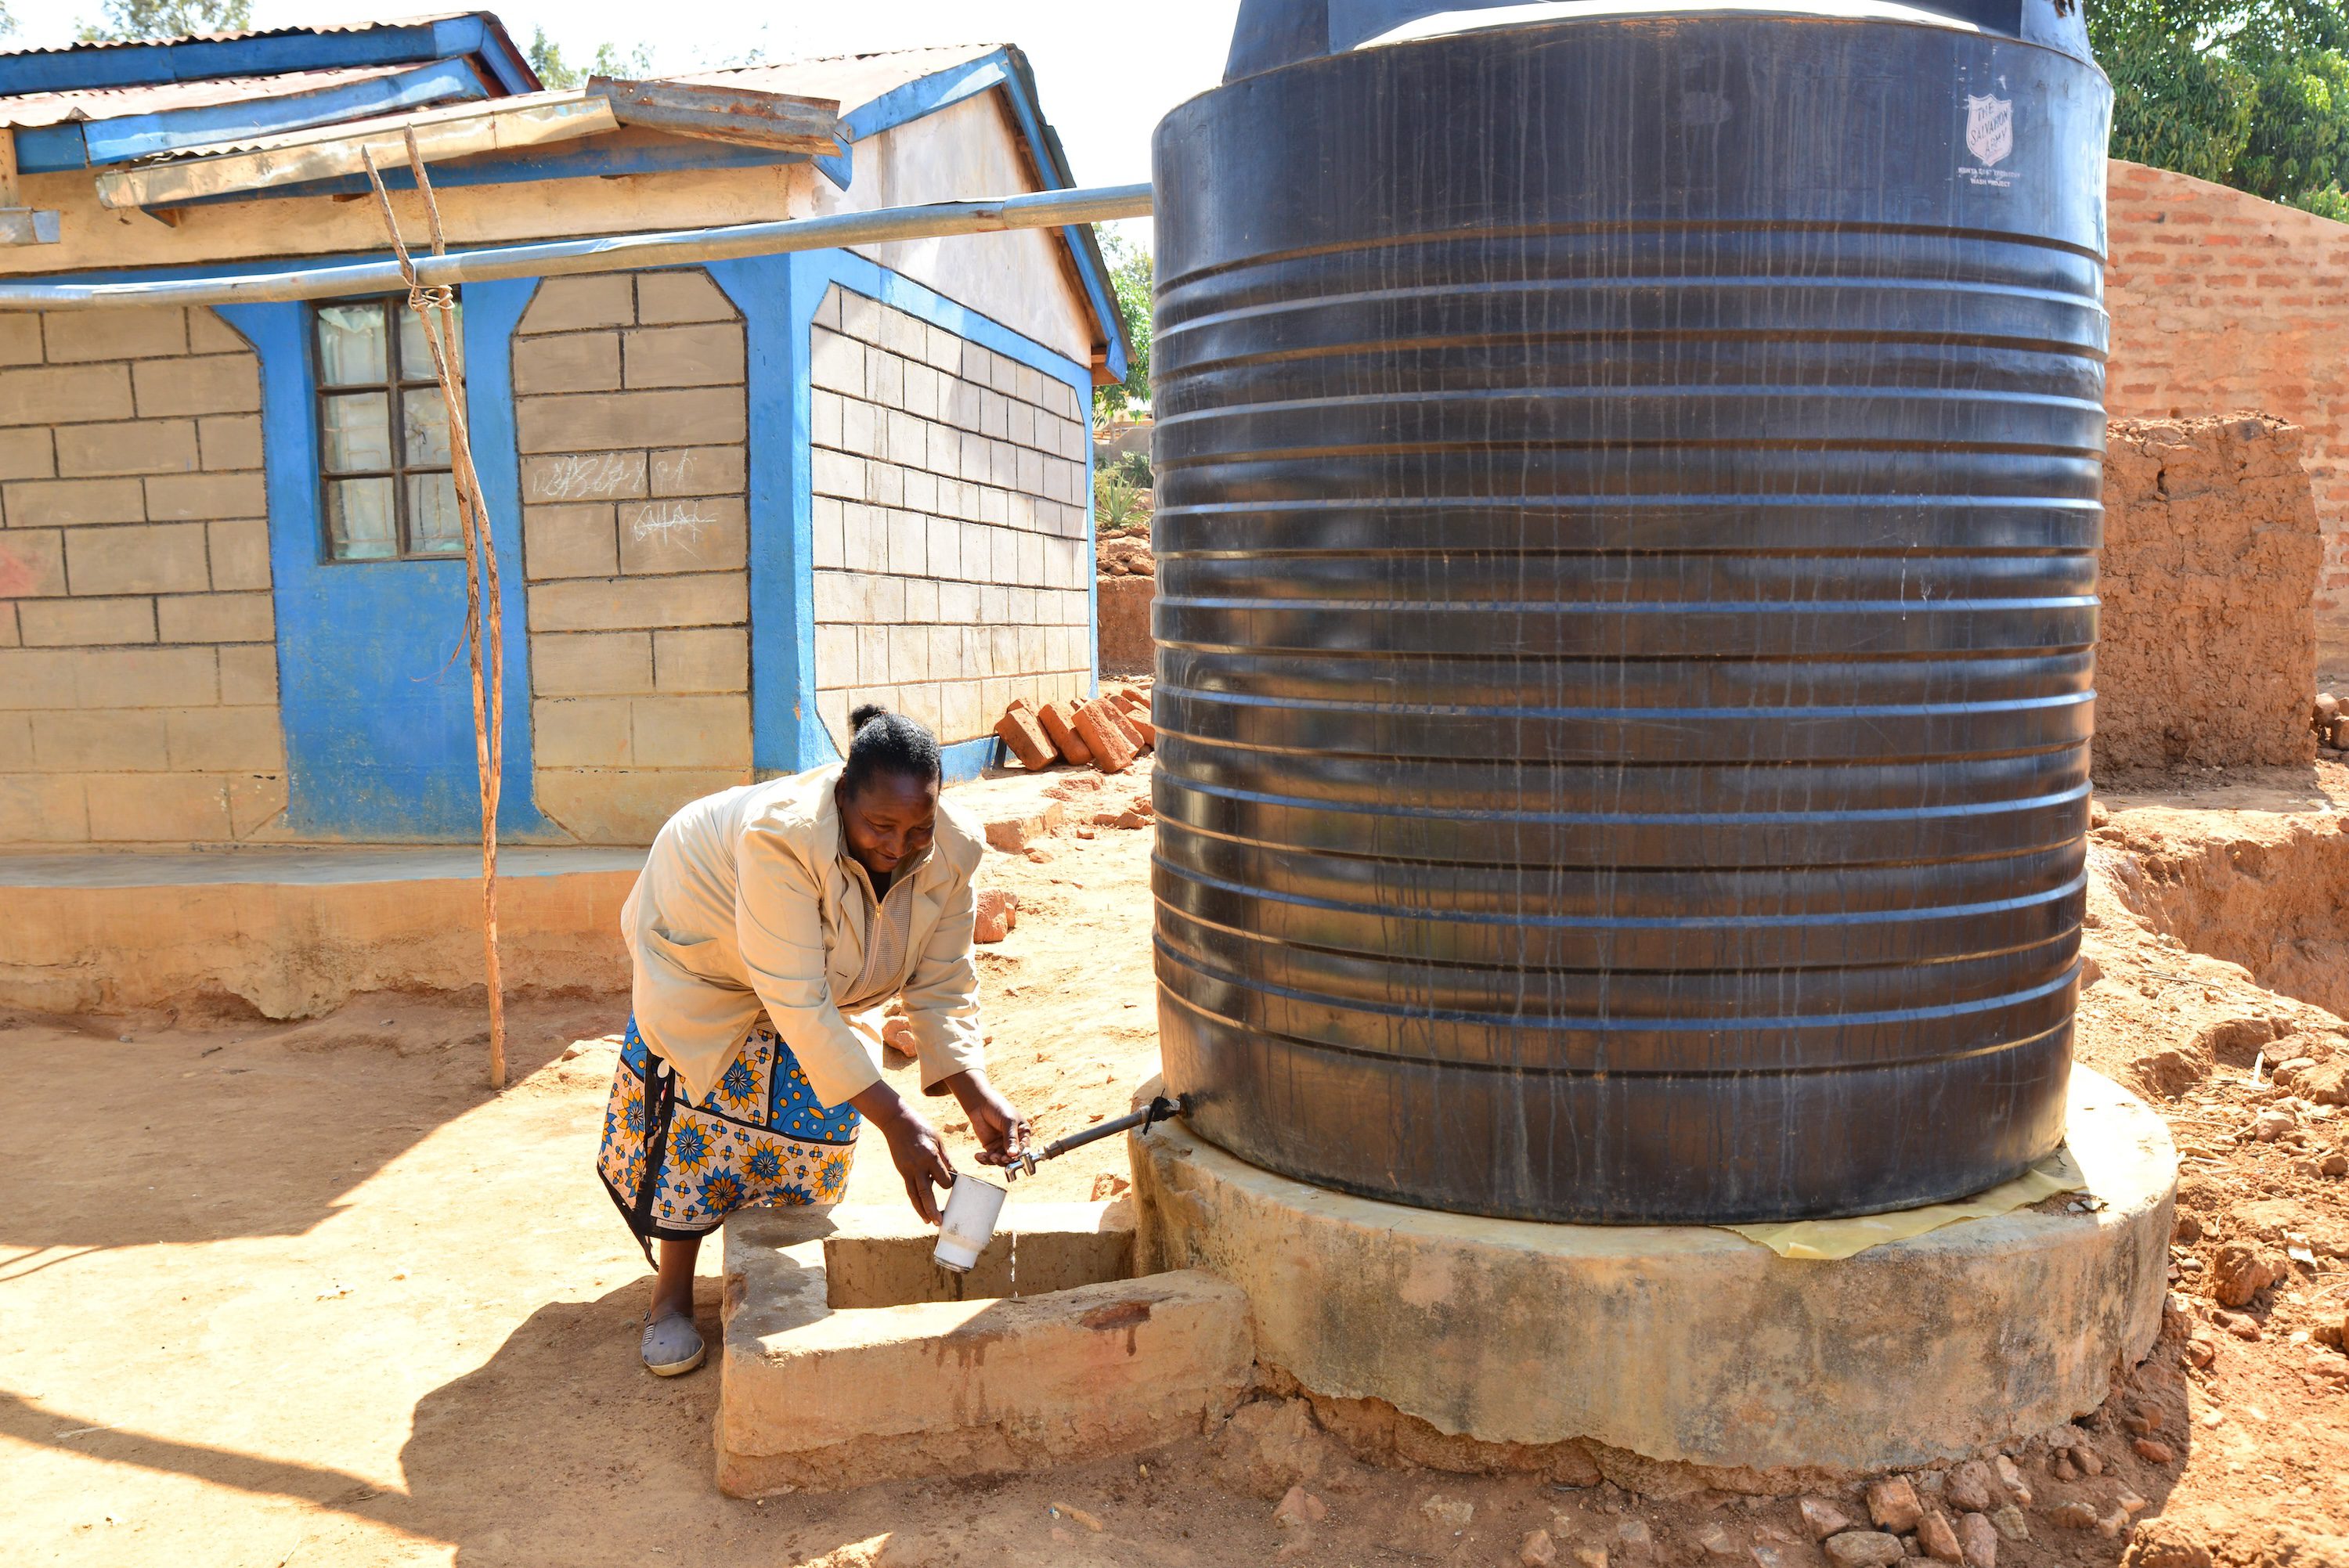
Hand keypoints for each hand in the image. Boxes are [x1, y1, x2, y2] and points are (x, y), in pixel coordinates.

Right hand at [850, 1081, 954, 1223]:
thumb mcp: (937, 1139)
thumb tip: (955, 1174)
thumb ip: (945, 1158)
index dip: (950, 1184)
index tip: (954, 1185)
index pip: (943, 1178)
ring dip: (922, 1210)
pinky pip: (909, 1190)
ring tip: (929, 1222)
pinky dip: (915, 1202)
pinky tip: (921, 1211)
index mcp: (931, 1156)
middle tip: (940, 1222)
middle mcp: (918, 1165)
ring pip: (915, 1195)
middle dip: (933, 1209)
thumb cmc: (921, 1127)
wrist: (896, 1121)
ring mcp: (908, 1170)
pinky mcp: (902, 1171)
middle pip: (926, 1192)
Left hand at [943, 1070, 1031, 1166]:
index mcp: (1023, 1133)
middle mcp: (1014, 1141)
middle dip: (1006, 1160)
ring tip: (989, 1156)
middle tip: (999, 1158)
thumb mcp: (1008, 1121)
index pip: (1024, 1148)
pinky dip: (984, 1159)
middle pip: (1013, 1157)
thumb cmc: (998, 1108)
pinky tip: (979, 1156)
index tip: (1012, 1156)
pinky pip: (989, 1158)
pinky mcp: (991, 1147)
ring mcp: (1002, 1145)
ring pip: (1001, 1160)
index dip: (1019, 1154)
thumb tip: (1014, 1155)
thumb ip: (1011, 1138)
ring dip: (995, 1160)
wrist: (981, 1103)